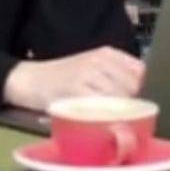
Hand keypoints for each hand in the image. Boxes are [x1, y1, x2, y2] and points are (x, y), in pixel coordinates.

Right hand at [3, 46, 145, 111]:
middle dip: (128, 101)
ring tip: (103, 115)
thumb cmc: (63, 76)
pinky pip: (101, 106)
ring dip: (116, 111)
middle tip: (114, 110)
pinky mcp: (75, 90)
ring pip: (118, 97)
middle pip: (131, 86)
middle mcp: (98, 60)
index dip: (136, 87)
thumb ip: (114, 75)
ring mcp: (87, 74)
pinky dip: (103, 115)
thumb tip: (137, 92)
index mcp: (105, 53)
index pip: (138, 70)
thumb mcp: (90, 66)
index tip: (127, 97)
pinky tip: (94, 117)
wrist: (31, 79)